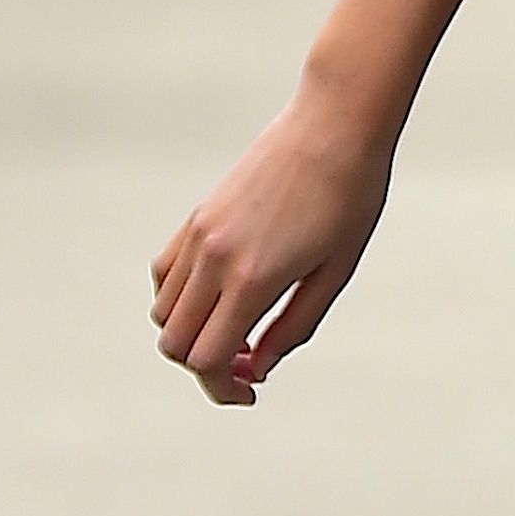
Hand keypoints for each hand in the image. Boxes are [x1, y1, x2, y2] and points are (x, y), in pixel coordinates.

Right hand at [150, 88, 395, 404]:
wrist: (335, 123)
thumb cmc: (351, 195)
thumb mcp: (335, 270)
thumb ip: (294, 326)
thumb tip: (258, 369)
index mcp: (252, 278)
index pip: (208, 359)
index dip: (223, 389)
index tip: (250, 392)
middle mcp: (214, 258)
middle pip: (176, 343)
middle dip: (206, 367)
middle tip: (250, 361)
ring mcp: (200, 233)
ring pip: (164, 311)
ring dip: (192, 332)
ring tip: (241, 324)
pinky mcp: (198, 215)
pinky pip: (165, 272)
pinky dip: (180, 297)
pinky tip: (221, 291)